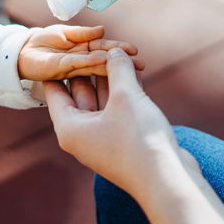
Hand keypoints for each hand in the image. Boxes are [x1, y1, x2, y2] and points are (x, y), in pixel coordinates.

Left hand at [17, 25, 141, 80]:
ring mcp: (71, 67)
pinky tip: (101, 59)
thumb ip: (82, 33)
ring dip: (110, 64)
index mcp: (84, 49)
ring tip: (128, 64)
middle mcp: (80, 60)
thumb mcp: (65, 33)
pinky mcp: (59, 69)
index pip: (104, 48)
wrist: (21, 51)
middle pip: (103, 59)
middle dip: (122, 62)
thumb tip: (102, 29)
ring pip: (93, 65)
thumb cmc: (43, 42)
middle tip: (141, 64)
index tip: (135, 51)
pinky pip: (75, 64)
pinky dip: (89, 61)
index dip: (119, 49)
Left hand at [44, 48, 178, 196]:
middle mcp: (81, 134)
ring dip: (112, 77)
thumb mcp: (125, 96)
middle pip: (80, 92)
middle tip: (95, 43)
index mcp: (69, 127)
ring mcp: (102, 138)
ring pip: (102, 99)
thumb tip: (114, 51)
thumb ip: (117, 69)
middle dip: (91, 67)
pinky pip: (118, 109)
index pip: (55, 89)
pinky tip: (134, 71)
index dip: (60, 65)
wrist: (168, 181)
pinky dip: (124, 91)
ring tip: (118, 52)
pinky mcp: (123, 140)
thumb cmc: (139, 140)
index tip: (61, 46)